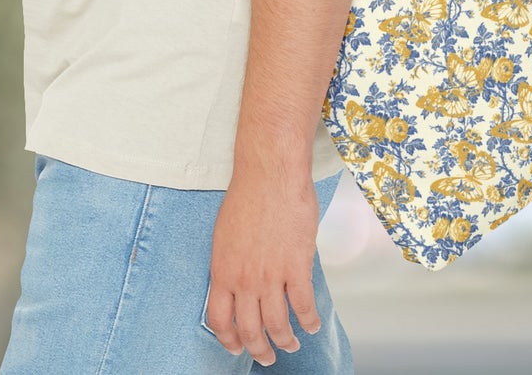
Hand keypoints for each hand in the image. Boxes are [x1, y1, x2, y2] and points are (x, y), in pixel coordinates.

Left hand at [204, 168, 323, 367]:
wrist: (270, 174)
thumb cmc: (247, 195)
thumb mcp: (224, 234)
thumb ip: (230, 264)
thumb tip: (236, 284)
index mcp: (222, 270)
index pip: (219, 321)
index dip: (229, 340)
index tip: (237, 347)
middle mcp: (244, 280)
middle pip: (250, 330)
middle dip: (259, 350)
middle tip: (267, 356)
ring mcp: (271, 276)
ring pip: (278, 325)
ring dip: (285, 341)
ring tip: (291, 344)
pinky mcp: (296, 267)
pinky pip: (304, 307)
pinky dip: (309, 321)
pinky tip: (311, 325)